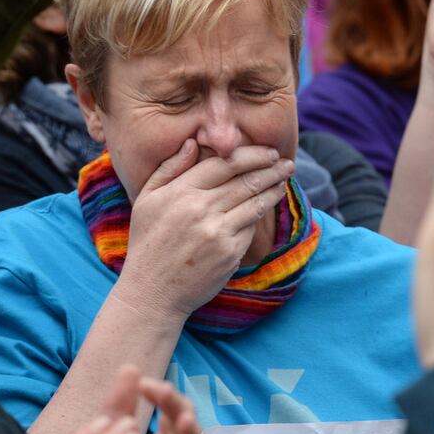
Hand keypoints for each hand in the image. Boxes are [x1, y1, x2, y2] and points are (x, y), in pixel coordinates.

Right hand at [117, 139, 293, 322]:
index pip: (224, 163)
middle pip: (245, 181)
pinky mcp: (229, 253)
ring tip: (284, 180)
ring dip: (273, 189)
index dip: (251, 155)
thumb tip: (192, 142)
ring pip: (254, 203)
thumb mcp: (147, 199)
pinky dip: (259, 215)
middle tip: (286, 162)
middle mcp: (200, 209)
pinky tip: (267, 205)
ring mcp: (217, 232)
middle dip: (270, 169)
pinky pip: (250, 228)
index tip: (267, 151)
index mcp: (180, 192)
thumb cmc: (147, 242)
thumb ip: (169, 168)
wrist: (152, 291)